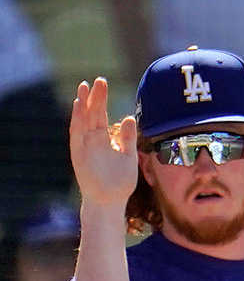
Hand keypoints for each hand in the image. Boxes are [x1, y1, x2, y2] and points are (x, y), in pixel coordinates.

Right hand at [69, 78, 138, 209]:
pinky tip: (78, 105)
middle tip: (98, 80)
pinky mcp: (79, 152)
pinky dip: (77, 119)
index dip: (102, 99)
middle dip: (95, 97)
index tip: (102, 83)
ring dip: (82, 104)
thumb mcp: (129, 156)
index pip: (101, 113)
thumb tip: (130, 117)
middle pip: (92, 113)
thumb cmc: (120, 181)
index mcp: (104, 138)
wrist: (110, 200)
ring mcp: (84, 144)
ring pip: (82, 120)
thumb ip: (129, 138)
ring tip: (84, 87)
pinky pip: (77, 132)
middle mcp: (92, 138)